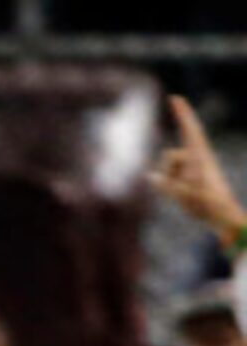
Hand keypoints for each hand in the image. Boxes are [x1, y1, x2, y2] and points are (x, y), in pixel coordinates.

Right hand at [153, 95, 246, 250]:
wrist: (224, 216)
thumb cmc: (210, 205)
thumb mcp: (187, 196)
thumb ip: (167, 185)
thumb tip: (151, 176)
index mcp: (201, 159)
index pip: (190, 131)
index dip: (182, 114)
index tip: (175, 97)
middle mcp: (196, 160)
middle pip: (170, 156)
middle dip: (168, 169)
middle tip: (184, 187)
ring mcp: (192, 170)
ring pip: (167, 169)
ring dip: (169, 183)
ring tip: (186, 196)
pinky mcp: (189, 179)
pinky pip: (169, 178)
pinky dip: (170, 187)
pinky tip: (182, 197)